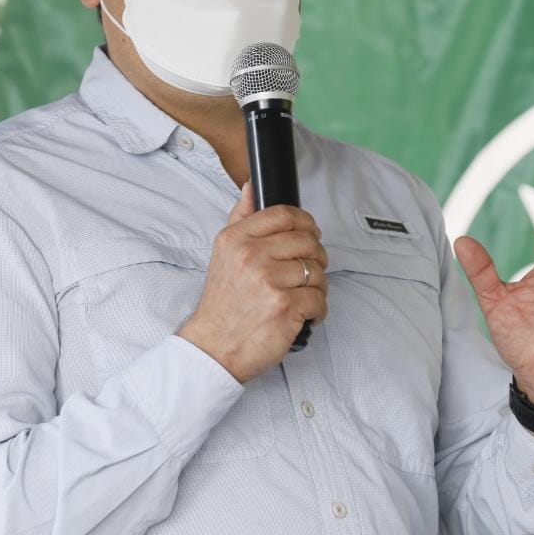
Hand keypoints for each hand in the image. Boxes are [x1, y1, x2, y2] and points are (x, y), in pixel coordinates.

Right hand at [178, 183, 328, 383]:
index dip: (305, 222)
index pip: (284, 214)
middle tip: (308, 271)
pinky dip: (317, 310)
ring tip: (302, 296)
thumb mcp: (223, 253)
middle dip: (315, 257)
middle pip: (307, 241)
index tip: (310, 233)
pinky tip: (304, 314)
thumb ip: (240, 218)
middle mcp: (251, 256)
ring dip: (316, 286)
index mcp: (236, 239)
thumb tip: (252, 187)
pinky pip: (319, 299)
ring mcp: (269, 281)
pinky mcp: (285, 307)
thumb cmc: (222, 303)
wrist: (213, 347)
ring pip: (316, 271)